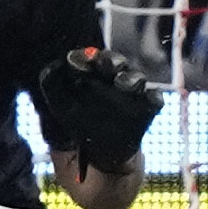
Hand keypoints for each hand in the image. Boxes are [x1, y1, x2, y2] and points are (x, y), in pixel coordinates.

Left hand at [38, 45, 160, 178]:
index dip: (84, 57)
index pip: (90, 58)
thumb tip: (54, 65)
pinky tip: (150, 99)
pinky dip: (153, 97)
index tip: (74, 62)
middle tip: (107, 65)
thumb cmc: (80, 121)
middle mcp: (115, 76)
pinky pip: (154, 99)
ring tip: (122, 84)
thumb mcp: (61, 104)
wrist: (99, 151)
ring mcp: (133, 92)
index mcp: (94, 72)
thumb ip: (52, 84)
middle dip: (111, 61)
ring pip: (136, 78)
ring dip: (131, 78)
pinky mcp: (147, 107)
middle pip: (115, 62)